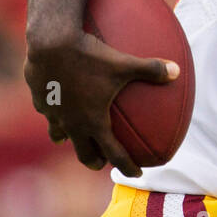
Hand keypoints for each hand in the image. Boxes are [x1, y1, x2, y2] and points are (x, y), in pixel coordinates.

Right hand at [24, 32, 177, 177]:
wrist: (50, 43)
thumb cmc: (90, 56)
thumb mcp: (125, 63)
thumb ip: (152, 70)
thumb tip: (177, 71)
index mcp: (94, 122)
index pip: (114, 153)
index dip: (127, 166)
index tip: (137, 173)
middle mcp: (72, 123)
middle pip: (83, 152)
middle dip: (95, 161)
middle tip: (103, 163)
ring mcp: (53, 113)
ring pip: (60, 134)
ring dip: (69, 139)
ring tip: (73, 139)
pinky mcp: (39, 99)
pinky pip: (47, 112)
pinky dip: (54, 114)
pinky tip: (57, 106)